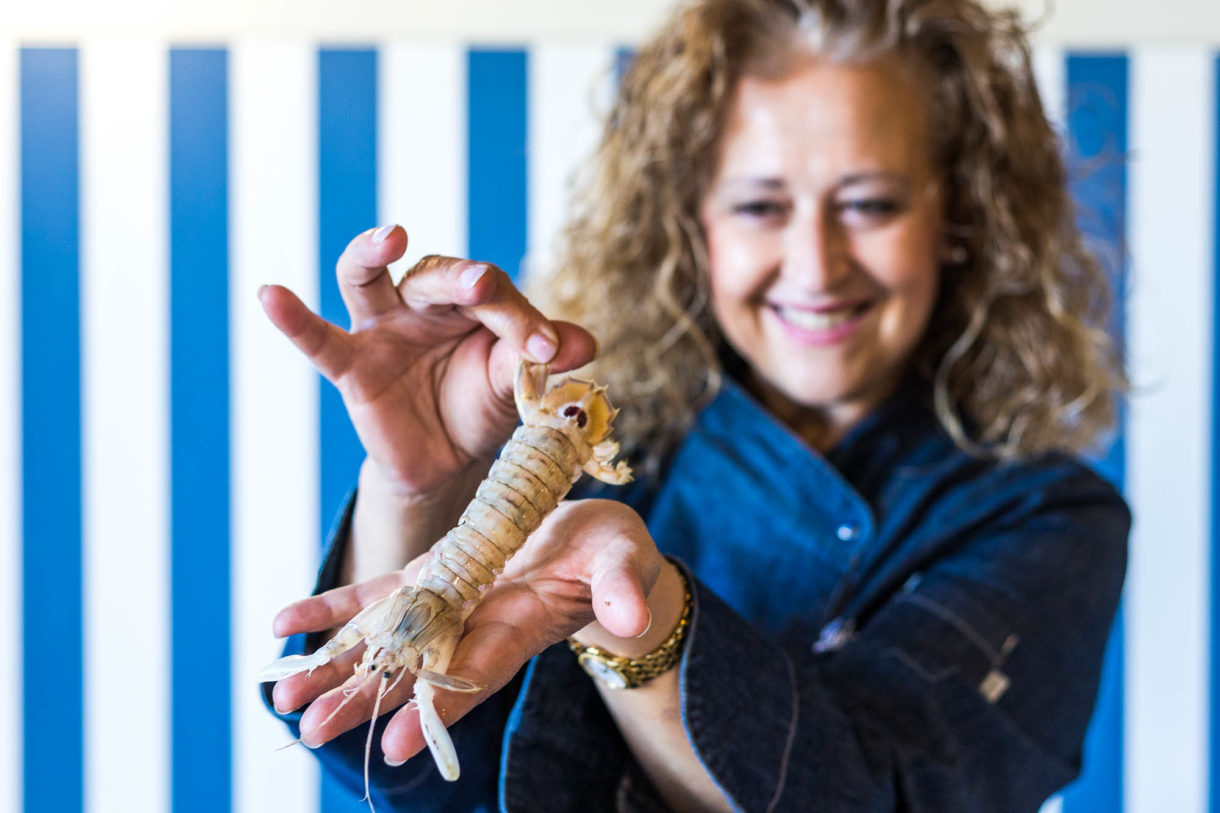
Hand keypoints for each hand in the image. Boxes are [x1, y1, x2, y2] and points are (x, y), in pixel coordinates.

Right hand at [259, 226, 596, 499]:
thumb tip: (584, 344)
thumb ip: (541, 357)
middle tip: (484, 288)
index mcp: (471, 303)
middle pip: (437, 276)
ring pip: (366, 278)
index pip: (495, 295)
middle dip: (464, 281)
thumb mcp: (517, 382)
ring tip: (389, 235)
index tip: (550, 351)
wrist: (448, 462)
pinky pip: (319, 340)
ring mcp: (382, 330)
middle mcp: (423, 305)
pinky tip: (269, 294)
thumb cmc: (484, 405)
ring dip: (372, 253)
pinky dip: (294, 319)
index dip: (522, 319)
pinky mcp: (352, 366)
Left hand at [268, 500, 664, 763]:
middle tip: (312, 731)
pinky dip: (329, 609)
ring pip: (381, 645)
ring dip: (333, 669)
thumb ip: (623, 587)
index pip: (473, 679)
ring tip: (284, 698)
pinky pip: (371, 597)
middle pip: (412, 676)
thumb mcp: (624, 562)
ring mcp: (445, 605)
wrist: (588, 545)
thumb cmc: (613, 555)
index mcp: (518, 631)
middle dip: (363, 704)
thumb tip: (633, 615)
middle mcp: (473, 630)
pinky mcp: (429, 576)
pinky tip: (284, 623)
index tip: (395, 746)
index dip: (436, 711)